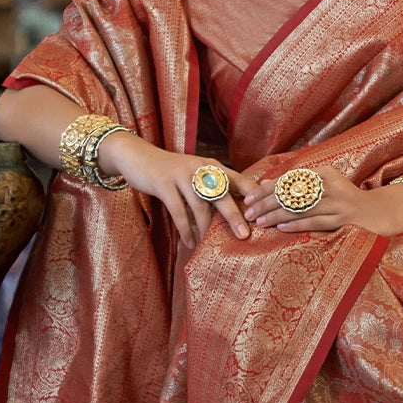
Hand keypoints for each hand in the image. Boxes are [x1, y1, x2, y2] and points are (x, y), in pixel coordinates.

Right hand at [98, 134, 256, 248]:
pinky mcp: (164, 184)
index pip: (239, 181)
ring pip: (200, 205)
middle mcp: (201, 169)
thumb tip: (237, 213)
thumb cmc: (172, 172)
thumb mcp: (197, 175)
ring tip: (209, 245)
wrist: (138, 157)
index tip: (264, 213)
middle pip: (222, 194)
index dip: (253, 196)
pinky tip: (189, 243)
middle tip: (244, 235)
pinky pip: (178, 211)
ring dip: (205, 228)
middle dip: (234, 216)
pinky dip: (185, 229)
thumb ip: (215, 188)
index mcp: (214, 166)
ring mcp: (182, 175)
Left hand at [243, 167, 402, 236]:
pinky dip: (296, 225)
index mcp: (325, 173)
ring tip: (259, 221)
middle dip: (267, 203)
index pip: (289, 179)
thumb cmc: (344, 200)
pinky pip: (314, 222)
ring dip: (276, 215)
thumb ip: (298, 185)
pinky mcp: (343, 221)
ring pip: (300, 209)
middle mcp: (332, 185)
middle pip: (292, 194)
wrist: (377, 213)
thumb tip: (265, 185)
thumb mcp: (324, 186)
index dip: (267, 188)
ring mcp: (338, 204)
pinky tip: (280, 227)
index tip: (249, 197)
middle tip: (249, 212)